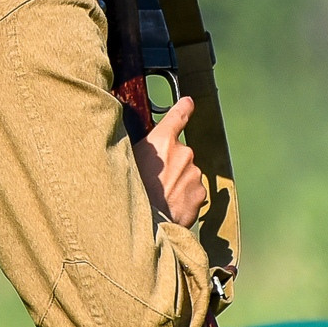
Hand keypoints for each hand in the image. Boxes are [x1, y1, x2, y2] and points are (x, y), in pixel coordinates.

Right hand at [133, 95, 204, 227]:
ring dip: (177, 183)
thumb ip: (142, 150)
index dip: (183, 108)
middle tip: (153, 182)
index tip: (188, 103)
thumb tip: (145, 148)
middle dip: (171, 165)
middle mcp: (183, 152)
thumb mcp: (127, 162)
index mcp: (162, 141)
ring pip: (187, 174)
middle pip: (179, 154)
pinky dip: (184, 198)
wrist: (146, 223)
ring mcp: (194, 173)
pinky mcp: (200, 193)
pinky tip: (170, 207)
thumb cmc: (131, 192)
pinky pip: (193, 192)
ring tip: (159, 198)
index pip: (177, 116)